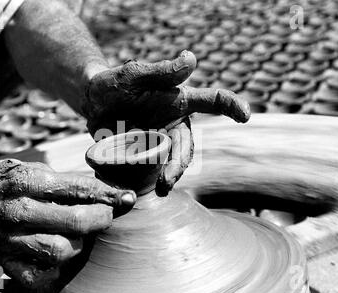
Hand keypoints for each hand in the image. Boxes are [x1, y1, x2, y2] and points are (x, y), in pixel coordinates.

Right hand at [0, 159, 135, 287]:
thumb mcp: (25, 168)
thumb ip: (59, 180)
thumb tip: (100, 189)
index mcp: (24, 181)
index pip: (76, 188)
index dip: (107, 193)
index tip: (127, 196)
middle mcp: (17, 210)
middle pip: (75, 222)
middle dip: (101, 218)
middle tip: (108, 215)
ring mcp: (9, 239)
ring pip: (60, 251)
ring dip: (79, 244)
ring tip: (80, 235)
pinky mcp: (2, 259)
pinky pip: (37, 274)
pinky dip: (53, 268)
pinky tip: (57, 254)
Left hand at [85, 51, 250, 193]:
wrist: (92, 103)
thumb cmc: (115, 83)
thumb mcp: (134, 74)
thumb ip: (161, 71)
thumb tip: (191, 57)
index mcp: (179, 101)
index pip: (212, 100)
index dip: (231, 106)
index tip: (245, 115)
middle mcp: (175, 122)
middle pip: (187, 145)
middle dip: (180, 163)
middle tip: (167, 180)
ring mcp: (160, 140)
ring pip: (172, 161)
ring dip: (168, 175)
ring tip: (159, 189)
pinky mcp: (145, 154)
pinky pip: (152, 168)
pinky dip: (148, 178)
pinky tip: (135, 185)